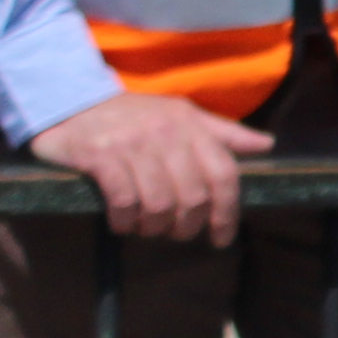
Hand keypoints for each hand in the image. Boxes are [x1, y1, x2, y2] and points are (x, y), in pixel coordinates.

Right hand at [32, 91, 272, 246]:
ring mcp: (132, 143)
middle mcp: (165, 132)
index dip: (227, 212)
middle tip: (176, 234)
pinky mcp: (99, 155)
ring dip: (155, 227)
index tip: (220, 237)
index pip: (223, 174)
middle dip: (187, 226)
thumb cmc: (133, 115)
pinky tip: (122, 223)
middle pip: (193, 197)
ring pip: (160, 203)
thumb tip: (266, 144)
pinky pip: (124, 200)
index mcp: (190, 124)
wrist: (70, 99)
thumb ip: (223, 133)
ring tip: (148, 229)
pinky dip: (125, 221)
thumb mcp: (181, 114)